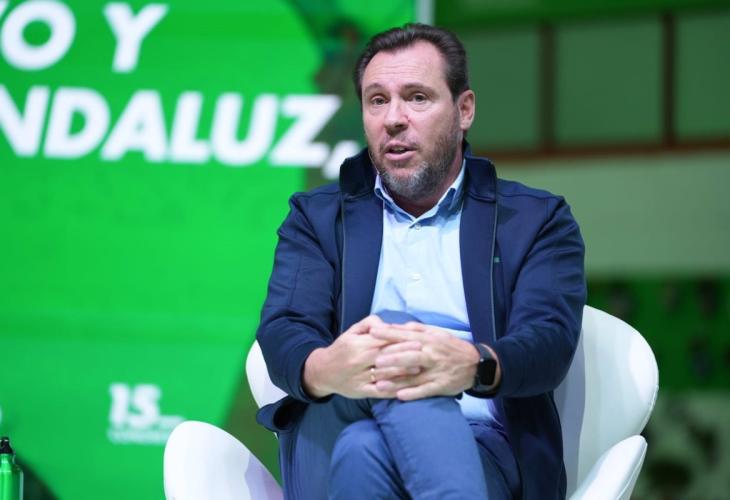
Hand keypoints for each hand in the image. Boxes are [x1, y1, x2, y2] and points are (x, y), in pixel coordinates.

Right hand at [302, 315, 420, 398]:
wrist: (323, 371)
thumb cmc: (342, 349)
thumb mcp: (351, 331)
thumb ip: (370, 323)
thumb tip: (387, 324)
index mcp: (358, 345)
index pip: (383, 341)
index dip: (401, 341)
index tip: (417, 339)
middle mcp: (359, 361)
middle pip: (387, 357)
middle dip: (407, 355)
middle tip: (424, 353)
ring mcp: (360, 378)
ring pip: (385, 375)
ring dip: (404, 372)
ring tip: (420, 368)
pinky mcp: (361, 392)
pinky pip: (379, 391)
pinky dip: (393, 390)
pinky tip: (406, 388)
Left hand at [369, 323, 482, 400]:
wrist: (476, 364)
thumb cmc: (451, 347)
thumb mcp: (436, 333)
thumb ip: (415, 329)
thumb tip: (395, 325)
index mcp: (429, 340)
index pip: (406, 336)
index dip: (389, 334)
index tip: (373, 332)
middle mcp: (432, 355)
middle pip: (410, 357)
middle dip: (392, 359)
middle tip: (375, 361)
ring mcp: (437, 371)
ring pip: (414, 377)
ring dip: (396, 381)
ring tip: (379, 384)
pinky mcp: (442, 385)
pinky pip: (426, 390)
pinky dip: (413, 394)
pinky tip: (400, 397)